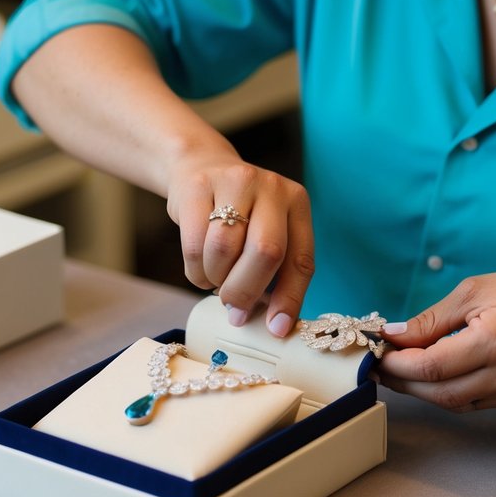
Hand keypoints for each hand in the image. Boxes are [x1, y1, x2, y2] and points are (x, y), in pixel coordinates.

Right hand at [165, 151, 314, 336]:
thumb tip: (273, 325)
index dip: (289, 299)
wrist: (201, 166)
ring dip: (216, 279)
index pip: (300, 259)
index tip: (276, 330)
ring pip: (225, 250)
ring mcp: (234, 181)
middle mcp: (271, 188)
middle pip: (265, 252)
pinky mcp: (197, 186)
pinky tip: (200, 269)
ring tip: (215, 280)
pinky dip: (196, 270)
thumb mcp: (267, 231)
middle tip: (234, 309)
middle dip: (246, 291)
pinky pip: (195, 244)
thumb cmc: (240, 214)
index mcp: (296, 203)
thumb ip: (275, 271)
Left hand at [378, 272, 495, 411]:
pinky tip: (431, 374)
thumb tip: (393, 335)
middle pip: (437, 392)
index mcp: (494, 342)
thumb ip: (432, 319)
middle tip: (379, 365)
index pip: (431, 366)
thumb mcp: (477, 291)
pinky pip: (470, 402)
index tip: (377, 352)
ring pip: (451, 402)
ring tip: (399, 369)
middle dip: (402, 380)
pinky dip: (446, 391)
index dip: (398, 363)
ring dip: (420, 389)